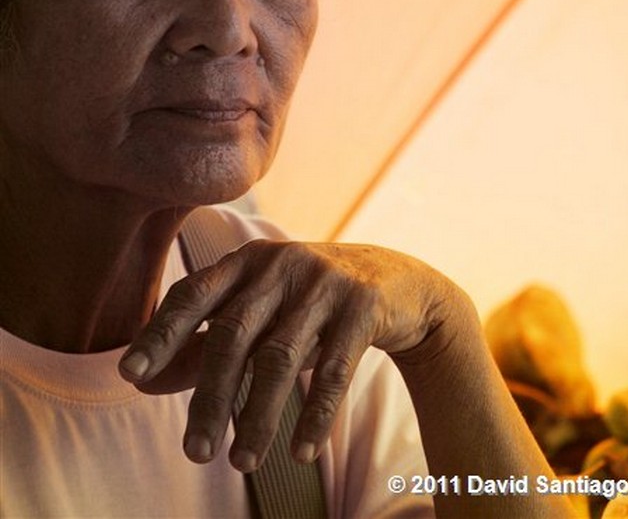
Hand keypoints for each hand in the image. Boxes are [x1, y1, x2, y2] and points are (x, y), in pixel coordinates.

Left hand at [118, 239, 463, 471]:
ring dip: (258, 416)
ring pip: (281, 357)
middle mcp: (283, 265)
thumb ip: (205, 342)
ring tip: (242, 463)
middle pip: (234, 334)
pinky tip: (301, 452)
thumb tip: (143, 382)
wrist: (401, 283)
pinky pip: (335, 370)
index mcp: (249, 261)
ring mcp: (326, 283)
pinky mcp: (364, 306)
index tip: (131, 374)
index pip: (194, 294)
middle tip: (194, 452)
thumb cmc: (313, 302)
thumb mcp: (262, 314)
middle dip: (211, 396)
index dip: (162, 332)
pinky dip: (315, 414)